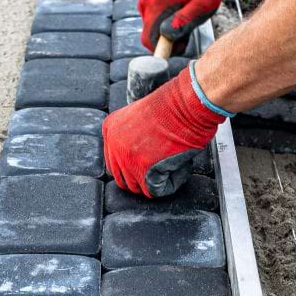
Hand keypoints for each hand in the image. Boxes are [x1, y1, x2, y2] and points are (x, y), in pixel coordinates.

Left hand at [102, 65, 228, 196]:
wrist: (185, 104)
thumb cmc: (174, 106)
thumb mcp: (140, 115)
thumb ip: (133, 134)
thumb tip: (139, 155)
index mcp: (110, 129)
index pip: (114, 161)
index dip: (132, 167)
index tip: (148, 165)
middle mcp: (113, 144)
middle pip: (122, 178)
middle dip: (141, 179)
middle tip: (160, 172)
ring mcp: (126, 158)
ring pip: (137, 187)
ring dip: (156, 181)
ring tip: (172, 165)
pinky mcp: (143, 169)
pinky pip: (154, 191)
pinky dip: (169, 184)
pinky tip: (178, 168)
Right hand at [138, 0, 226, 54]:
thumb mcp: (203, 3)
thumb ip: (186, 18)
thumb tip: (167, 33)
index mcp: (157, 2)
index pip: (149, 39)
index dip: (163, 49)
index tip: (180, 45)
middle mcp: (146, 2)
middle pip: (149, 37)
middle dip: (167, 41)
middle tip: (186, 33)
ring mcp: (145, 2)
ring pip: (151, 31)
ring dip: (167, 34)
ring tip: (184, 22)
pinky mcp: (147, 3)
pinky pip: (152, 23)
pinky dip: (164, 26)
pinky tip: (178, 17)